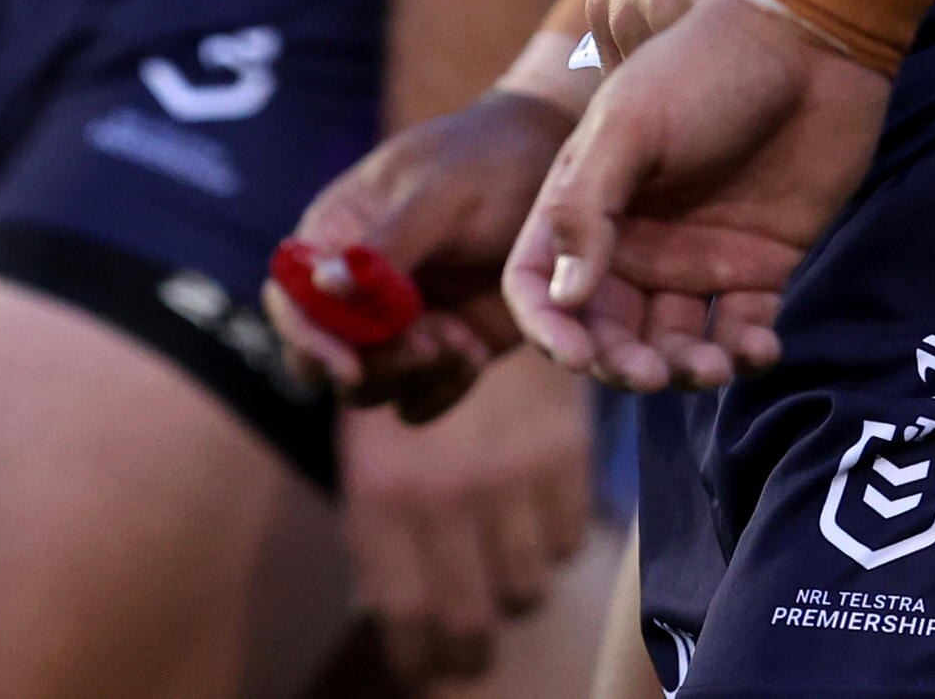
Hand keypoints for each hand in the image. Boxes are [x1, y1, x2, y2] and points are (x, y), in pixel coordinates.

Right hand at [265, 92, 574, 413]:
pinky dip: (444, 389)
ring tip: (465, 339)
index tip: (349, 365)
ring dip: (414, 375)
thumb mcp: (443, 193)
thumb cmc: (489, 163)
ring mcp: (398, 325)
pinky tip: (476, 351)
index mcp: (337, 234)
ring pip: (371, 388)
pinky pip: (419, 402)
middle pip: (322, 360)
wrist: (554, 173)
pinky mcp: (441, 351)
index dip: (307, 339)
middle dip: (373, 366)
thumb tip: (322, 283)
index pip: (291, 299)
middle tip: (433, 343)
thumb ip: (386, 242)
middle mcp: (357, 288)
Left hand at [337, 345, 597, 683]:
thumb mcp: (369, 446)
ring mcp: (510, 476)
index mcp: (383, 492)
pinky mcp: (563, 454)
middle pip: (472, 622)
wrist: (467, 276)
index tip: (426, 668)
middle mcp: (446, 493)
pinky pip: (565, 541)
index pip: (405, 616)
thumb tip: (395, 612)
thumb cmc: (403, 373)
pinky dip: (551, 542)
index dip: (420, 658)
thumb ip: (379, 526)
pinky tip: (531, 517)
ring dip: (514, 588)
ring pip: (526, 587)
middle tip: (469, 649)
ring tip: (499, 568)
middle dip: (470, 649)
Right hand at [509, 0, 884, 391]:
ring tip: (715, 366)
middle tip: (651, 375)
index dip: (548, 327)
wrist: (811, 42)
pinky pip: (743, 329)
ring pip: (674, 343)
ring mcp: (698, 255)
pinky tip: (760, 347)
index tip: (577, 355)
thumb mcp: (630, 124)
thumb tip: (564, 296)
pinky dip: (747, 352)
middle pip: (607, 329)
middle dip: (622, 363)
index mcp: (587, 202)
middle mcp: (636, 239)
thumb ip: (585, 206)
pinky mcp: (760, 264)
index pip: (541, 283)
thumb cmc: (706, 68)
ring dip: (686, 369)